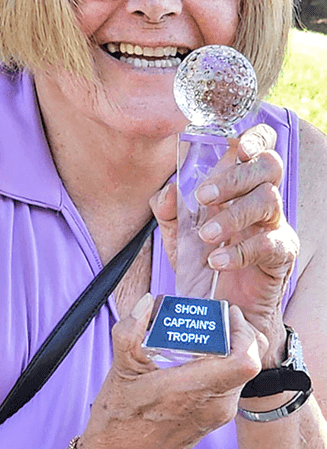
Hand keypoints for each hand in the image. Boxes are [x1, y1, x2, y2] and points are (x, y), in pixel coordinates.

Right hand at [80, 295, 264, 448]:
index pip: (245, 361)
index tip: (225, 314)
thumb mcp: (120, 367)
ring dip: (230, 349)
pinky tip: (196, 357)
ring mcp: (217, 416)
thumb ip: (131, 329)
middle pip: (248, 361)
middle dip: (236, 333)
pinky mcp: (214, 421)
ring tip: (203, 334)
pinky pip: (232, 385)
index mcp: (191, 391)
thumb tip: (149, 301)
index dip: (243, 331)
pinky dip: (223, 365)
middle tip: (214, 317)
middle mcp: (213, 406)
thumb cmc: (117, 418)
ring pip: (241, 373)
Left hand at [150, 125, 298, 363]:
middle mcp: (260, 198)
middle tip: (204, 198)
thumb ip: (167, 211)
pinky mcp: (281, 254)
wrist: (218, 311)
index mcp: (238, 186)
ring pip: (269, 199)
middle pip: (268, 165)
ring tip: (206, 236)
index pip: (258, 147)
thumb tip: (168, 191)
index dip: (254, 137)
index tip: (236, 146)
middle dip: (233, 177)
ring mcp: (275, 225)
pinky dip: (239, 251)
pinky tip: (216, 260)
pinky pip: (269, 243)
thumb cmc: (201, 265)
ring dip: (233, 215)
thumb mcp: (175, 236)